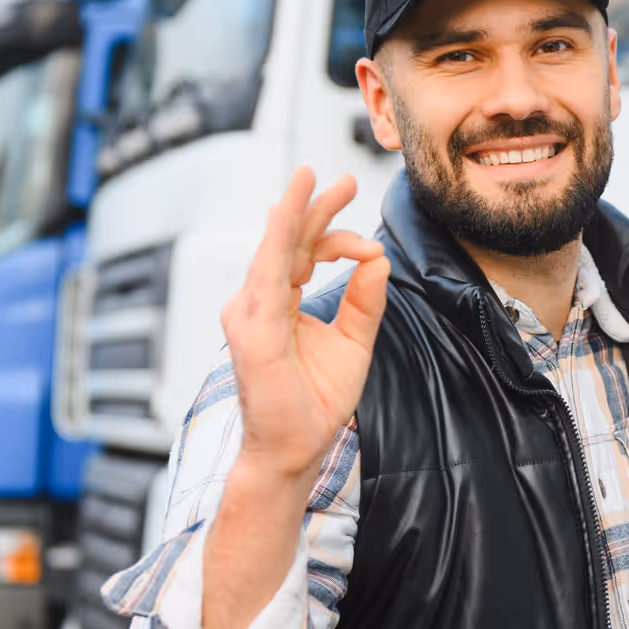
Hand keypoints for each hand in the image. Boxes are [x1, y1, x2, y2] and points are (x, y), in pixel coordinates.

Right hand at [220, 167, 389, 481]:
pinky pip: (266, 278)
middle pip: (288, 243)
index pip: (304, 253)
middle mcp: (259, 303)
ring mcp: (250, 315)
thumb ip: (365, 300)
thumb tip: (378, 259)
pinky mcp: (252, 332)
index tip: (372, 245)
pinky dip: (277, 244)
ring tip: (310, 179)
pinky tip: (286, 217)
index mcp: (281, 303)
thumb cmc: (316, 401)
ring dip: (294, 212)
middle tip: (344, 179)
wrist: (297, 449)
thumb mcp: (354, 341)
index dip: (338, 238)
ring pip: (274, 251)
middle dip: (315, 207)